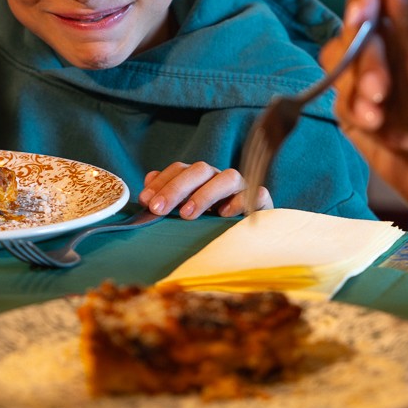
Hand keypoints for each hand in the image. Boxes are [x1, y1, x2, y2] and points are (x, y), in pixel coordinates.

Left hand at [137, 161, 271, 218]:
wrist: (250, 238)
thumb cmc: (211, 223)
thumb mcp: (186, 210)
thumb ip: (168, 196)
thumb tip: (148, 181)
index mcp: (201, 178)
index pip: (180, 169)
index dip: (162, 182)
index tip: (146, 201)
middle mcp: (220, 178)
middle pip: (200, 170)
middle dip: (176, 188)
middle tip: (158, 209)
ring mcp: (242, 188)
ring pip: (228, 177)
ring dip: (205, 194)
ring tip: (187, 214)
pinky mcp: (262, 202)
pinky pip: (257, 194)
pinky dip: (241, 201)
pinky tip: (225, 215)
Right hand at [325, 0, 407, 218]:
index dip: (365, 0)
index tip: (362, 17)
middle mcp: (388, 40)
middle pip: (352, 29)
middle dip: (364, 62)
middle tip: (382, 92)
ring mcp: (367, 72)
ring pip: (337, 64)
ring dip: (358, 94)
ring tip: (383, 119)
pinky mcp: (353, 105)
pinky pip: (340, 101)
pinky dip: (365, 119)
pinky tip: (396, 137)